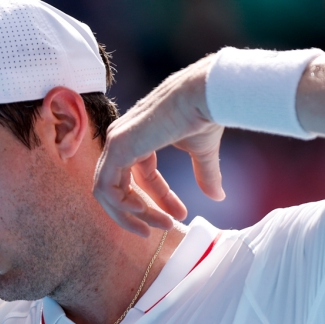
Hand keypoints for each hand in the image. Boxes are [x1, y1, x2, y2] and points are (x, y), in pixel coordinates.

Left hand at [93, 58, 226, 236]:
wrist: (206, 95)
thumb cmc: (204, 113)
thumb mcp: (202, 151)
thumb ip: (204, 173)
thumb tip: (218, 196)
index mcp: (139, 137)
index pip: (139, 176)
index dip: (157, 199)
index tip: (178, 216)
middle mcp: (122, 139)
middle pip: (121, 186)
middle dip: (142, 212)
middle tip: (165, 227)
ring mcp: (116, 142)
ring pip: (109, 191)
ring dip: (131, 214)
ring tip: (157, 227)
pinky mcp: (117, 147)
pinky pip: (106, 187)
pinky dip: (120, 206)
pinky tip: (142, 213)